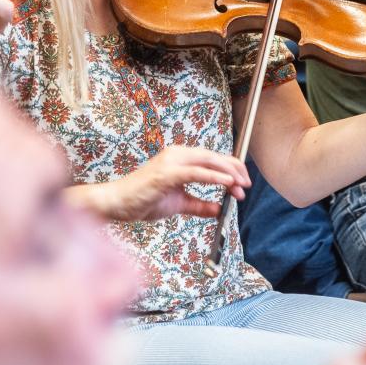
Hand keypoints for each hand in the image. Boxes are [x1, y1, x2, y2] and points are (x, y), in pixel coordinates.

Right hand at [80, 146, 250, 222]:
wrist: (118, 203)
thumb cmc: (143, 200)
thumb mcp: (178, 204)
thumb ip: (199, 205)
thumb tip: (218, 210)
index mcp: (179, 158)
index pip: (212, 158)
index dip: (231, 169)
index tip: (243, 184)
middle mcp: (176, 155)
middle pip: (214, 157)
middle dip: (235, 170)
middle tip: (246, 186)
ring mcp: (171, 162)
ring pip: (208, 161)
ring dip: (228, 173)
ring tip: (240, 186)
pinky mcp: (167, 173)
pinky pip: (196, 173)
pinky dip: (214, 177)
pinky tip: (227, 183)